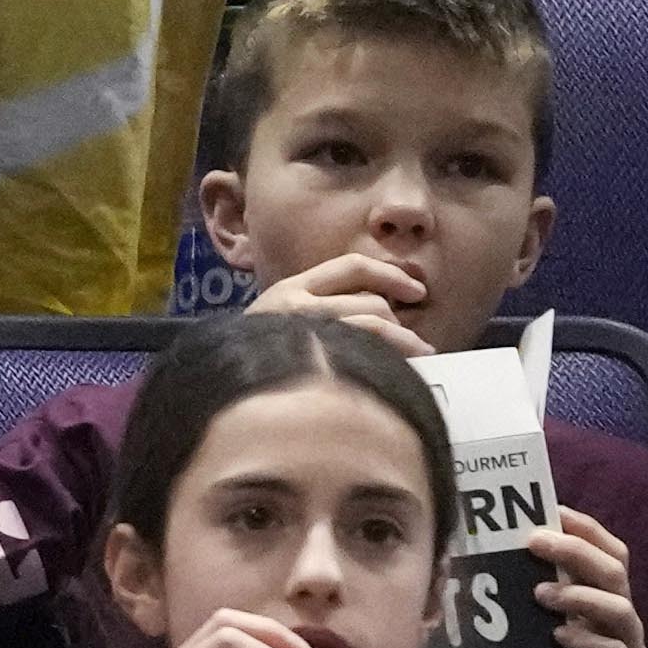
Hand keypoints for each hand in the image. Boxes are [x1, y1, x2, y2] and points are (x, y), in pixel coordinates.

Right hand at [244, 247, 434, 353]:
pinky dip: (390, 361)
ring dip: (405, 341)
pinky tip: (399, 371)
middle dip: (398, 321)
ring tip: (420, 354)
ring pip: (373, 327)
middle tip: (413, 340)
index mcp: (291, 287)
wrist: (226, 379)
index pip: (352, 267)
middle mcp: (299, 305)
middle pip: (371, 303)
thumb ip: (319, 303)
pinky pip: (366, 356)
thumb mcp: (280, 314)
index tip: (417, 290)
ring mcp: (308, 334)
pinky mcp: (316, 363)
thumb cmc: (259, 351)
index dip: (390, 275)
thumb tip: (379, 307)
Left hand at [531, 505, 647, 647]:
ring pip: (621, 609)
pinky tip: (560, 637)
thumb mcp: (552, 616)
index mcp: (606, 595)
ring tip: (541, 594)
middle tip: (534, 542)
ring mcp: (630, 646)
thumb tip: (488, 551)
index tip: (553, 510)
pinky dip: (589, 642)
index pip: (611, 551)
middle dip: (576, 551)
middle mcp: (622, 616)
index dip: (587, 528)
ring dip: (579, 596)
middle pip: (614, 571)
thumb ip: (537, 586)